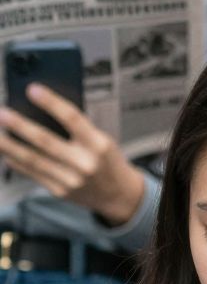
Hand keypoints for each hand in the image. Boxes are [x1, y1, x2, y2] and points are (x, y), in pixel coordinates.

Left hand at [0, 90, 144, 223]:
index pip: (73, 119)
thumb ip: (78, 130)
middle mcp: (84, 163)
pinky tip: (5, 152)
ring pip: (33, 159)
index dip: (51, 103)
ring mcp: (70, 180)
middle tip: (2, 114)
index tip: (33, 89)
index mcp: (99, 145)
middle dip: (21, 126)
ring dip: (9, 145)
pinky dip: (16, 162)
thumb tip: (42, 114)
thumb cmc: (108, 161)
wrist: (118, 194)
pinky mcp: (59, 191)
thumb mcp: (102, 141)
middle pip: (46, 141)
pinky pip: (32, 173)